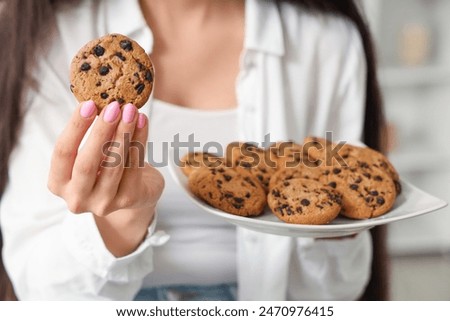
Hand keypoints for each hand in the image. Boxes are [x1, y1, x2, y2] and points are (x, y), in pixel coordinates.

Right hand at [48, 100, 163, 255]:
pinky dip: (139, 141)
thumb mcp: (92, 155)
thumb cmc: (107, 168)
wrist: (135, 195)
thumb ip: (92, 136)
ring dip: (124, 133)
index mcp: (59, 184)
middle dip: (101, 131)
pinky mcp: (128, 200)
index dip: (75, 127)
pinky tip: (142, 122)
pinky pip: (134, 166)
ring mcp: (103, 204)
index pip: (62, 152)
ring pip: (113, 165)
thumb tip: (102, 102)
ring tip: (131, 110)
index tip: (89, 103)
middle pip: (86, 163)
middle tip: (114, 106)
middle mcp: (77, 198)